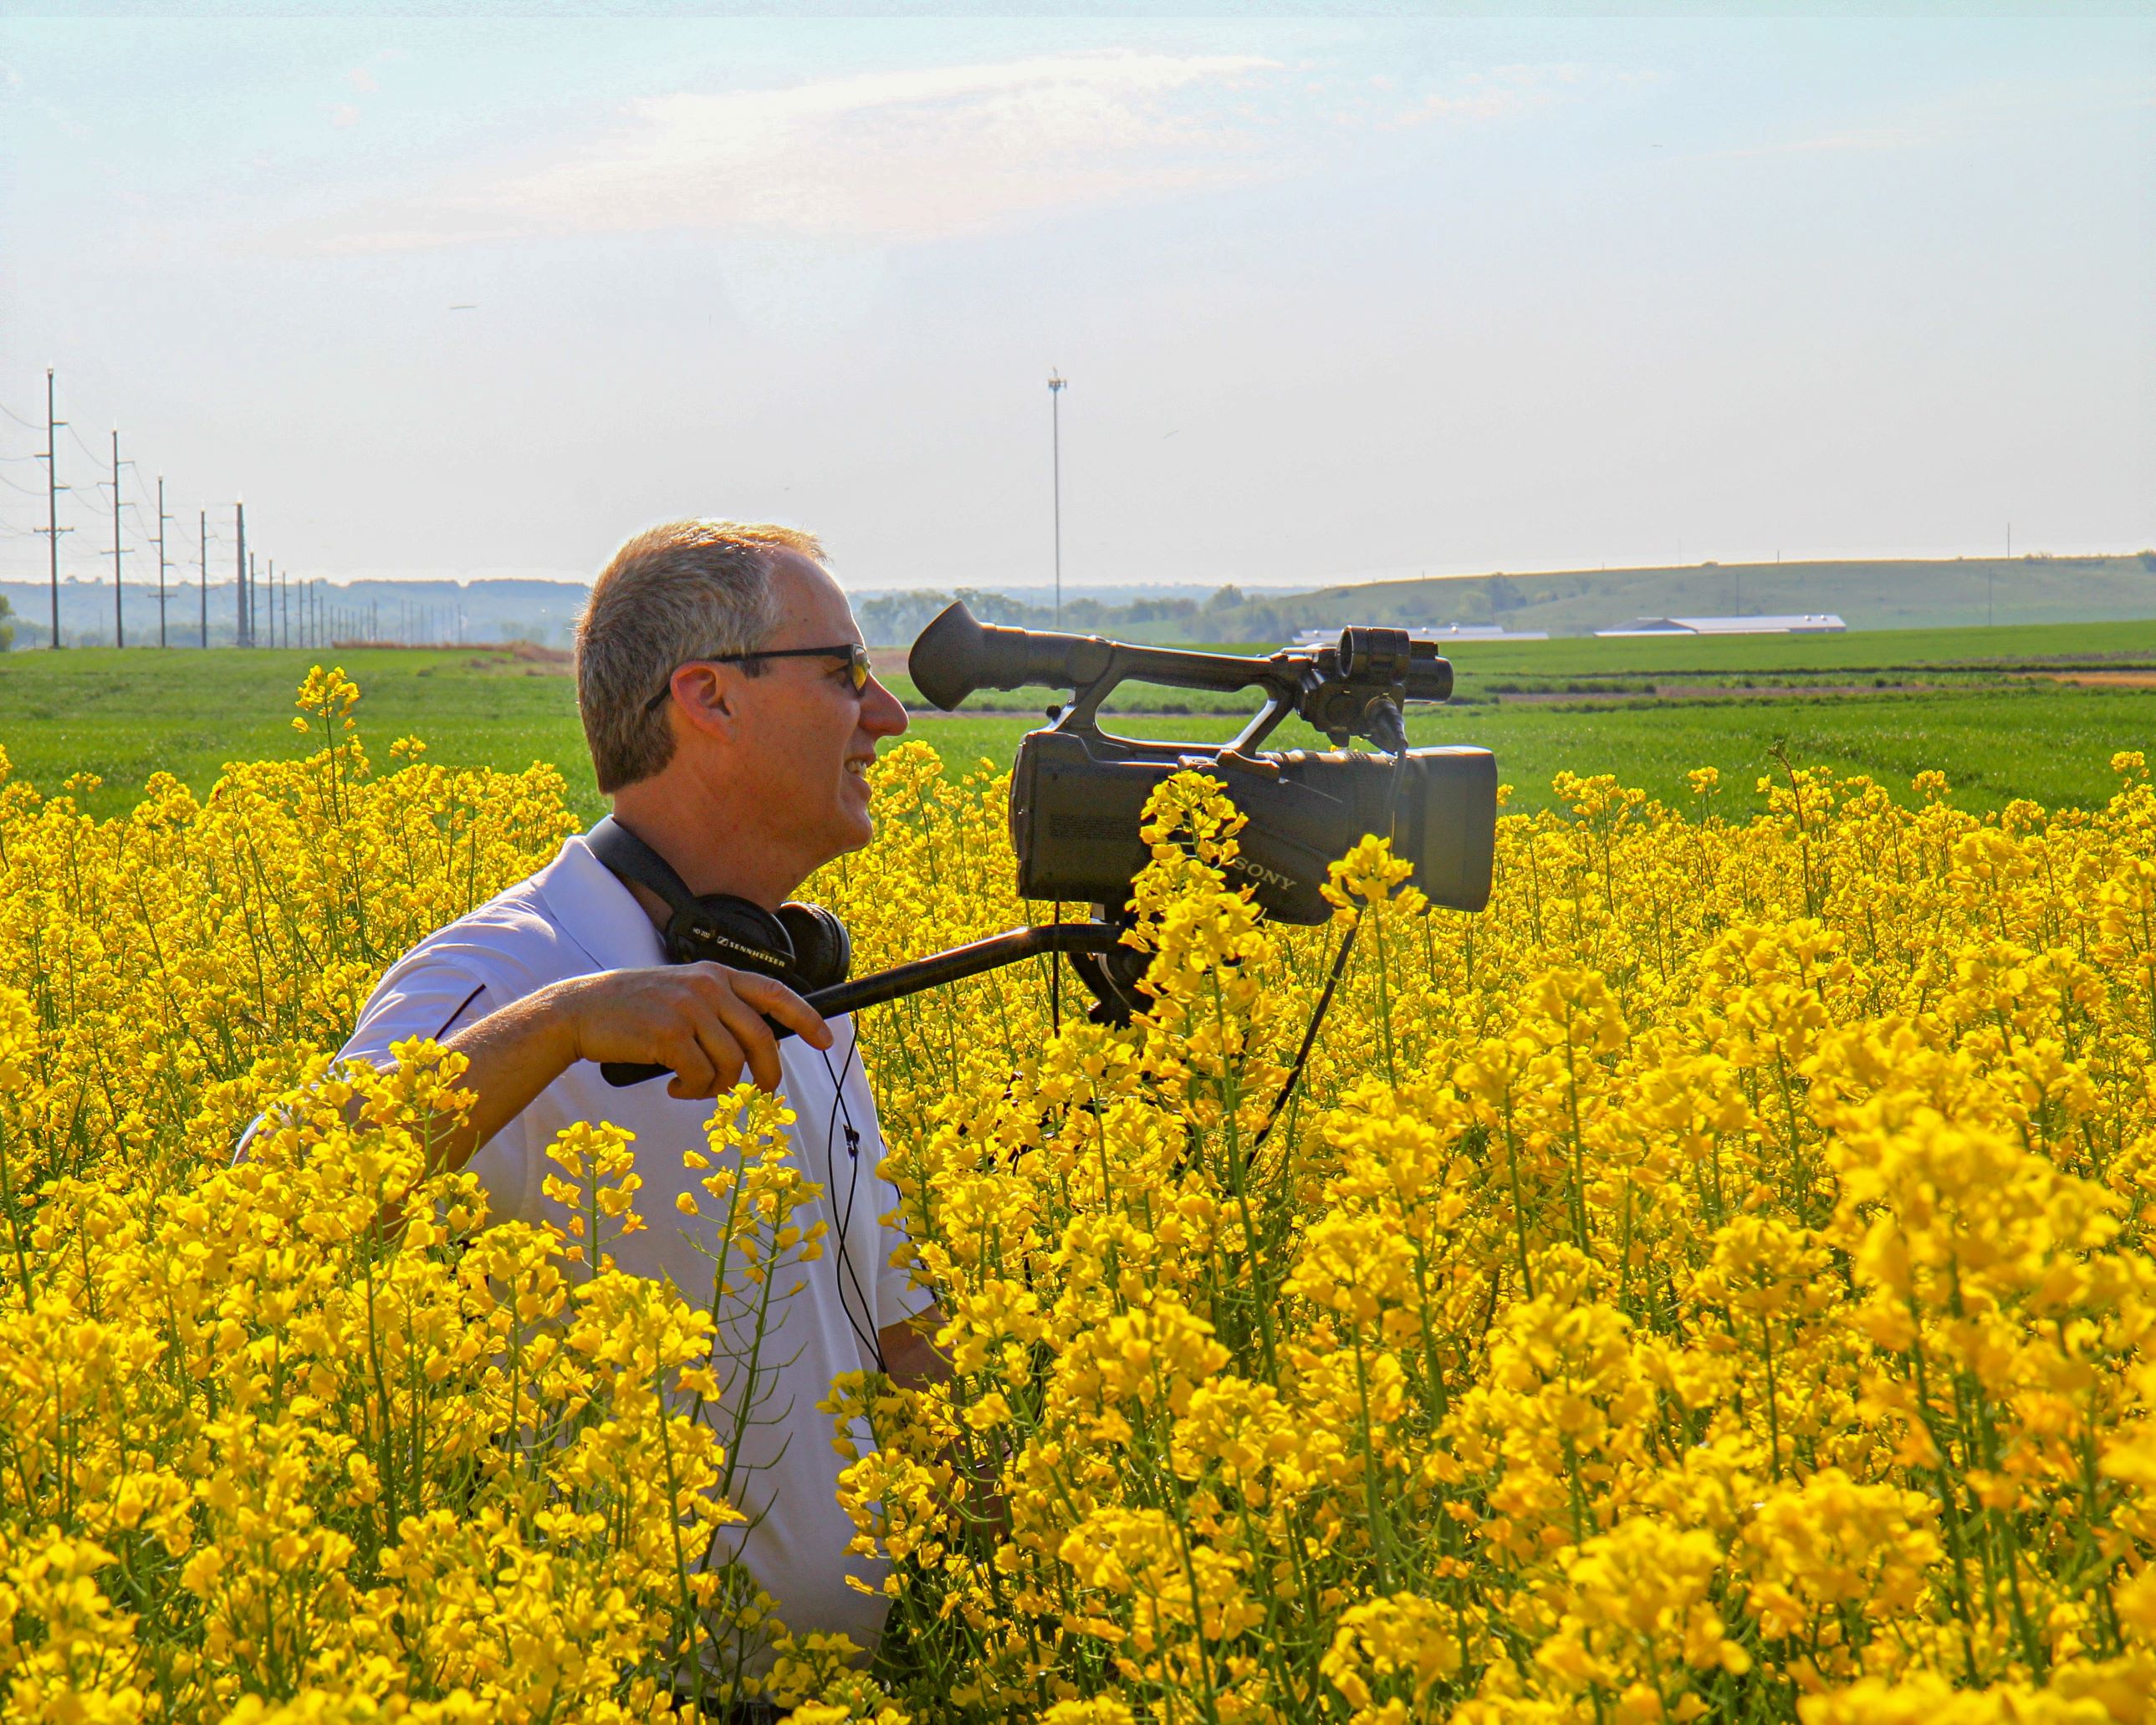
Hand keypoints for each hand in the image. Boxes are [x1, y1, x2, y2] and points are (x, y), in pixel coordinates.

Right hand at [557, 963, 831, 1099]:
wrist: (580, 1012)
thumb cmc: (633, 1010)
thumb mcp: (681, 994)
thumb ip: (717, 1009)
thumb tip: (754, 1047)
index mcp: (715, 975)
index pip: (775, 993)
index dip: (805, 1018)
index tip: (825, 1040)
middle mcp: (707, 987)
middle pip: (760, 1039)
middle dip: (767, 1072)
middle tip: (762, 1090)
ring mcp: (688, 1008)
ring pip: (731, 1063)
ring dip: (716, 1086)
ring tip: (693, 1085)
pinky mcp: (668, 1034)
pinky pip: (701, 1076)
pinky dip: (693, 1090)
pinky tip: (675, 1087)